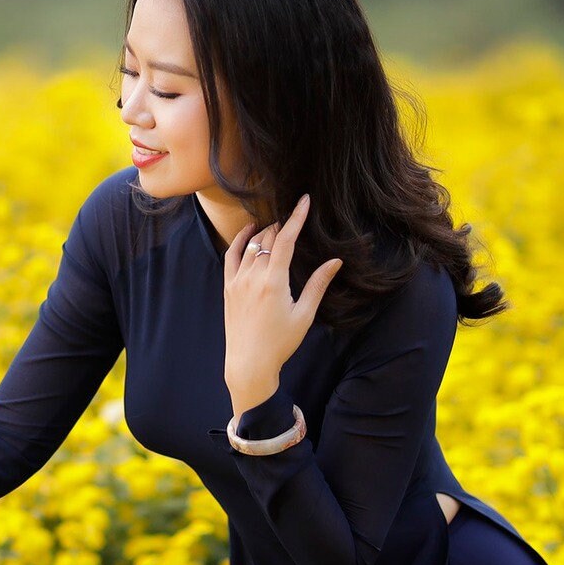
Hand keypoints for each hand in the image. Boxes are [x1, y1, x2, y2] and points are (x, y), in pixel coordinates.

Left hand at [224, 193, 342, 396]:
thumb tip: (335, 261)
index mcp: (274, 282)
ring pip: (251, 245)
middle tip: (295, 216)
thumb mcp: (304, 314)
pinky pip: (232, 255)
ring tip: (278, 225)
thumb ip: (318, 285)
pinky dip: (240, 240)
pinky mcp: (228, 287)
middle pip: (269, 238)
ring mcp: (237, 281)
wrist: (248, 363)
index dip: (296, 217)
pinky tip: (249, 232)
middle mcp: (253, 277)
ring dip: (266, 232)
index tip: (304, 200)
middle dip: (283, 224)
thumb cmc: (280, 343)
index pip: (286, 240)